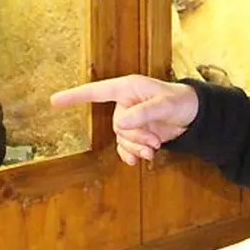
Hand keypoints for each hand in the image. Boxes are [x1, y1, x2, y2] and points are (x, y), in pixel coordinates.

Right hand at [50, 75, 199, 165]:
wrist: (195, 115)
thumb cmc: (181, 101)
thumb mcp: (164, 105)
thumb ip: (142, 114)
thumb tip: (119, 124)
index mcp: (127, 89)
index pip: (96, 92)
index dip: (75, 96)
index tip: (54, 100)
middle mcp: (125, 103)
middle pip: (116, 126)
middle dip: (135, 136)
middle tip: (154, 141)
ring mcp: (131, 119)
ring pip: (121, 138)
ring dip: (137, 146)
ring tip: (154, 147)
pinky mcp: (137, 133)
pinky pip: (125, 147)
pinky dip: (131, 154)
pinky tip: (138, 160)